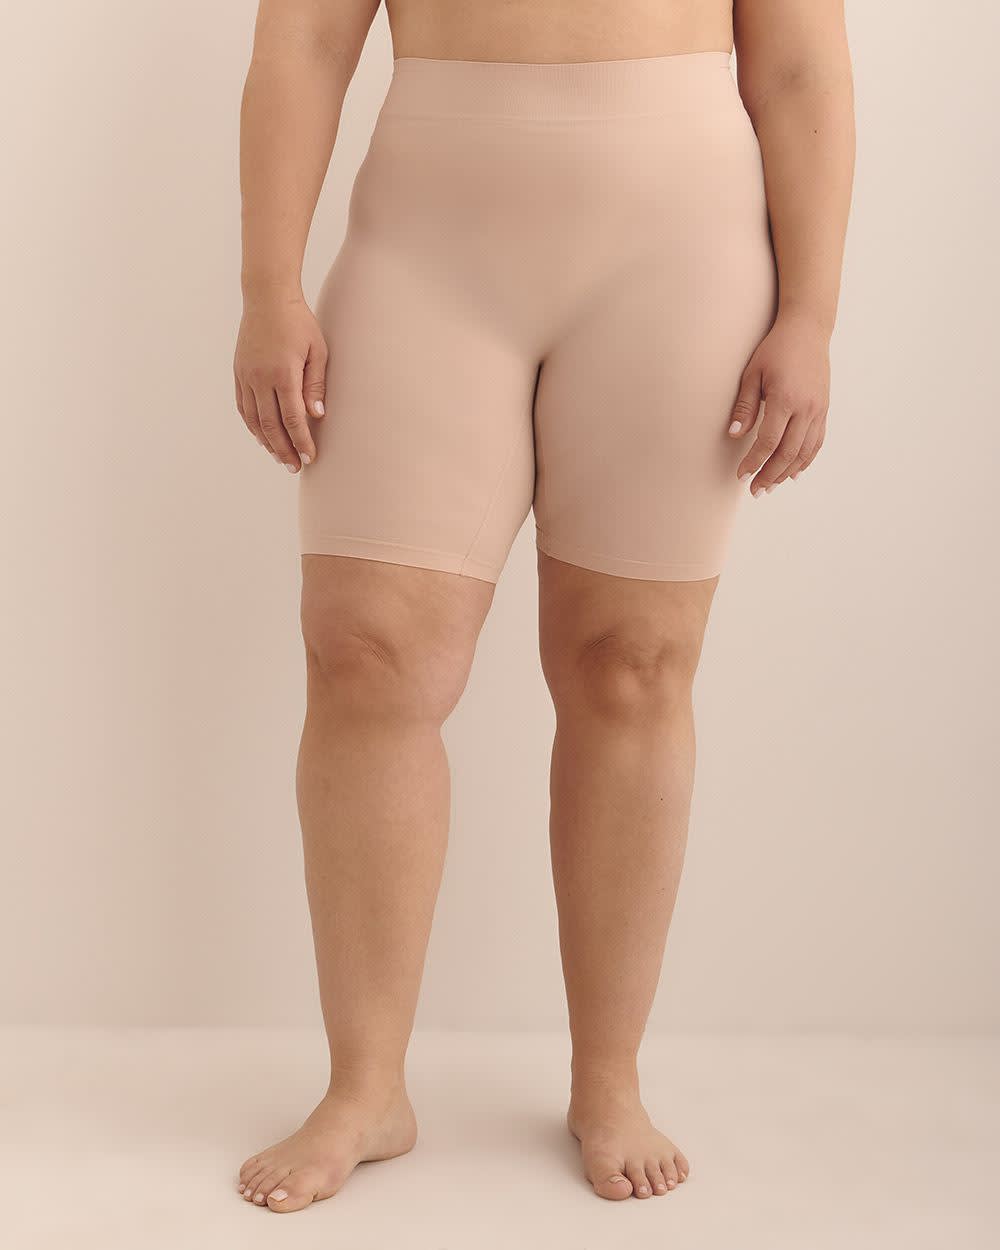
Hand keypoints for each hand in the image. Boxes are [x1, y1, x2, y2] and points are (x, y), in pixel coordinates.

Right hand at [234, 291, 326, 471]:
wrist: (267, 298)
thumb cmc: (299, 323)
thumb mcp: (317, 351)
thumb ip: (316, 385)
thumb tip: (316, 417)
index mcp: (283, 374)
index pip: (292, 419)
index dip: (301, 442)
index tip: (310, 458)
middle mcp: (260, 378)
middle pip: (271, 425)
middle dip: (284, 450)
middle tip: (294, 467)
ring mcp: (246, 376)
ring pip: (254, 419)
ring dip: (267, 442)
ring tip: (279, 457)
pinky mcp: (239, 373)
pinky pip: (244, 406)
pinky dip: (253, 425)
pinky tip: (262, 437)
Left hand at [727, 312, 830, 495]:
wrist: (807, 330)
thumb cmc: (775, 349)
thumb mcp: (752, 373)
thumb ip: (745, 405)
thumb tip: (735, 434)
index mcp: (785, 399)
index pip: (768, 442)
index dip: (754, 463)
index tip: (741, 476)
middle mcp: (806, 408)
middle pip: (788, 453)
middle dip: (770, 475)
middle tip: (755, 491)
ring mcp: (818, 410)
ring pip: (804, 452)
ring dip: (787, 473)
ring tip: (770, 486)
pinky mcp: (824, 409)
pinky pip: (817, 442)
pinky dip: (805, 460)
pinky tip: (793, 473)